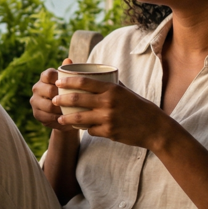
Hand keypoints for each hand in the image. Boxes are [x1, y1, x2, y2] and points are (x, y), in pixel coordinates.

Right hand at [30, 60, 75, 130]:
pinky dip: (58, 119)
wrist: (65, 112)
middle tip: (76, 101)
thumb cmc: (70, 93)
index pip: (48, 75)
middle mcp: (37, 88)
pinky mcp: (36, 114)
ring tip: (72, 112)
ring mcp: (35, 101)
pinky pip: (47, 117)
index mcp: (44, 77)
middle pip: (49, 91)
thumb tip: (68, 60)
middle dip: (62, 96)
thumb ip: (70, 72)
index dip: (58, 79)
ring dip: (61, 110)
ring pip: (48, 106)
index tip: (70, 85)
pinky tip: (66, 120)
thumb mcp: (72, 83)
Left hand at [53, 73, 172, 149]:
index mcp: (111, 89)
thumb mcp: (126, 92)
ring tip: (60, 118)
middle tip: (53, 100)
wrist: (154, 128)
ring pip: (79, 118)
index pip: (84, 82)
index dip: (68, 81)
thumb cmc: (139, 107)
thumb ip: (110, 85)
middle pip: (77, 99)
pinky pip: (90, 130)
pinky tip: (85, 128)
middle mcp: (108, 102)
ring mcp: (107, 118)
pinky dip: (87, 129)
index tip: (57, 82)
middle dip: (61, 99)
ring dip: (67, 118)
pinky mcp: (108, 132)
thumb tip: (95, 76)